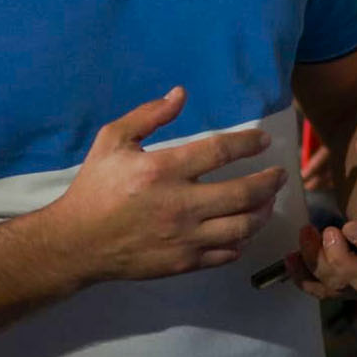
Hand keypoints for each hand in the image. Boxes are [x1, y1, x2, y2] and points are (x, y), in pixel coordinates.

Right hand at [43, 87, 286, 284]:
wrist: (76, 243)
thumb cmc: (95, 188)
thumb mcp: (112, 141)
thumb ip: (148, 116)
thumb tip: (181, 93)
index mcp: (163, 170)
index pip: (220, 151)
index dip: (248, 143)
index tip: (262, 141)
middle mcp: (180, 205)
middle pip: (243, 193)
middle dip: (270, 182)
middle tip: (280, 175)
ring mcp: (184, 238)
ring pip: (242, 227)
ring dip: (263, 212)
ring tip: (268, 201)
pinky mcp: (183, 262)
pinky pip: (226, 253)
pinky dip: (242, 241)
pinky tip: (244, 230)